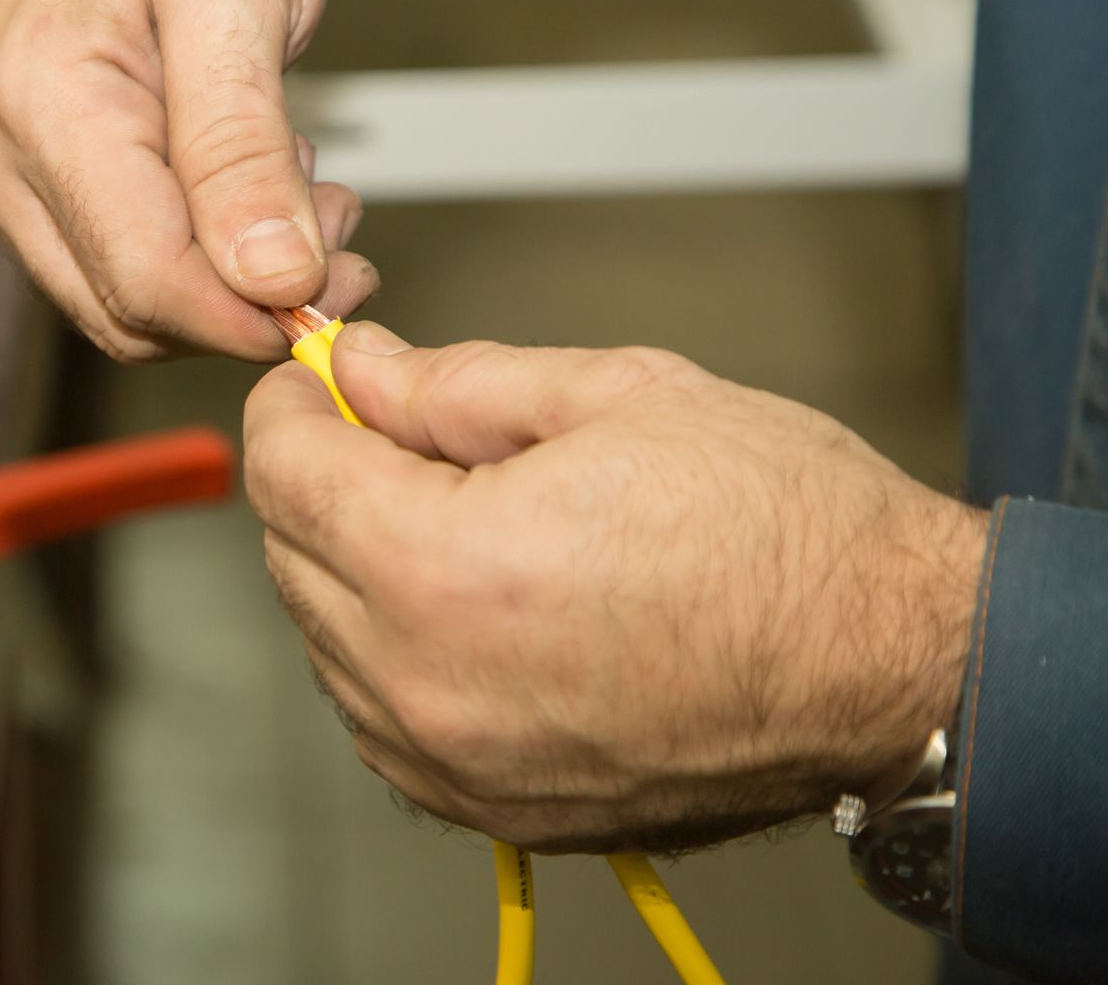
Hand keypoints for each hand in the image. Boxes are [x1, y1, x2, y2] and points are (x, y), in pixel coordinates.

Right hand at [0, 0, 375, 362]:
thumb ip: (244, 144)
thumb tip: (270, 276)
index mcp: (37, 96)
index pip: (144, 275)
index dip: (249, 313)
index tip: (337, 289)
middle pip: (128, 307)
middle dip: (247, 299)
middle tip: (340, 233)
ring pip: (121, 305)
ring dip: (226, 284)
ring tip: (300, 197)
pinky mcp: (18, 186)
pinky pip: (111, 271)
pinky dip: (196, 261)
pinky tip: (246, 193)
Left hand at [243, 324, 988, 852]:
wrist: (895, 664)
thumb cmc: (789, 533)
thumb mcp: (618, 394)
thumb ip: (454, 382)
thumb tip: (365, 370)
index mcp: (448, 569)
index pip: (284, 473)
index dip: (292, 406)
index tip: (318, 381)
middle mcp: (432, 684)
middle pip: (292, 557)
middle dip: (327, 480)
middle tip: (401, 434)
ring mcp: (459, 763)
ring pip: (327, 642)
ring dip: (357, 570)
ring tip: (463, 520)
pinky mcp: (496, 810)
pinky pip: (382, 718)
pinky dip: (395, 654)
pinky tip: (475, 606)